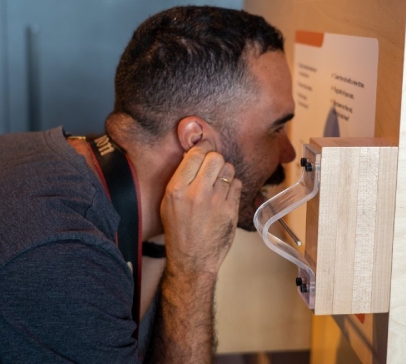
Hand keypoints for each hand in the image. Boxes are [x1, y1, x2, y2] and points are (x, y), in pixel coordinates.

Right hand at [160, 139, 241, 276]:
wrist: (192, 259)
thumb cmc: (179, 231)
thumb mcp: (168, 203)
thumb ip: (180, 178)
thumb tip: (193, 154)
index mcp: (177, 190)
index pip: (195, 154)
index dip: (203, 146)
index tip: (206, 145)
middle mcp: (197, 193)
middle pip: (215, 157)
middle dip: (215, 158)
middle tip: (212, 166)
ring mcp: (216, 201)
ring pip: (228, 169)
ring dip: (225, 172)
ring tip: (218, 183)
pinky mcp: (231, 210)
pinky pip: (237, 184)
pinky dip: (232, 186)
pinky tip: (225, 194)